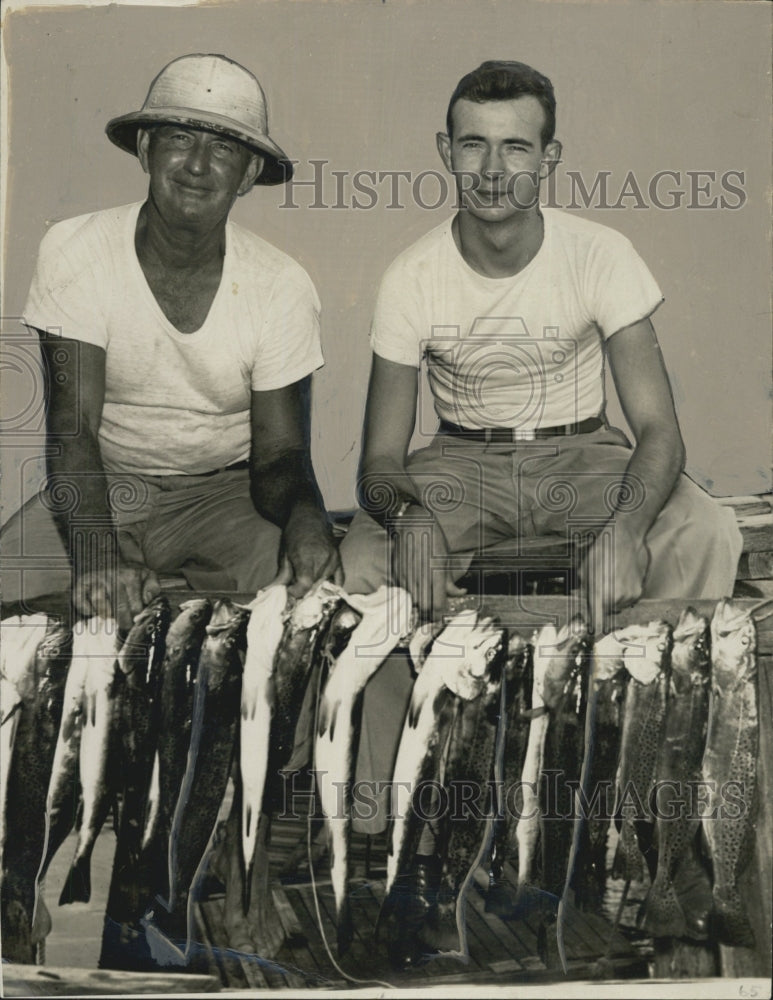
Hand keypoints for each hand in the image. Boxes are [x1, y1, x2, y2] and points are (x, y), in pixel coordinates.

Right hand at [72, 559, 159, 630]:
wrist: (108, 554)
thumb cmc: (128, 571)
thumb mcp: (147, 574)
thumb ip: (153, 588)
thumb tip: (148, 600)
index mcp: (131, 576)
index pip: (135, 607)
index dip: (137, 619)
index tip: (136, 623)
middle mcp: (112, 578)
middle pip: (119, 610)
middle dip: (124, 623)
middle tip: (125, 626)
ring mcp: (95, 581)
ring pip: (101, 608)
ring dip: (107, 617)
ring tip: (112, 618)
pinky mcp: (81, 585)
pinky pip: (83, 605)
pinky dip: (88, 611)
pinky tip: (96, 611)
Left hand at [276, 506, 342, 597]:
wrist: (309, 516)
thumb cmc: (294, 533)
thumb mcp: (284, 554)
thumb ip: (281, 576)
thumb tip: (271, 592)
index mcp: (306, 557)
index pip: (305, 584)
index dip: (296, 592)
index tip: (289, 591)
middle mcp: (322, 559)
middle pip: (314, 587)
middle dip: (303, 591)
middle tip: (294, 587)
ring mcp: (333, 560)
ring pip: (325, 584)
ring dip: (315, 587)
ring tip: (305, 581)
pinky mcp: (339, 560)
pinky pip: (340, 579)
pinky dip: (331, 585)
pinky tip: (321, 586)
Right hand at [390, 505, 465, 622]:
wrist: (413, 522)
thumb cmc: (434, 538)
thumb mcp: (446, 559)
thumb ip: (451, 580)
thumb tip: (461, 592)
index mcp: (436, 574)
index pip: (437, 605)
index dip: (439, 614)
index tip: (441, 615)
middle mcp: (421, 577)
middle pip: (423, 608)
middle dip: (429, 613)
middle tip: (432, 612)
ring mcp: (407, 575)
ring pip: (412, 601)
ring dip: (418, 604)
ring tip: (423, 601)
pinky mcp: (397, 572)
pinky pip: (402, 591)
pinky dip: (408, 594)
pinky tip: (413, 589)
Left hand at [578, 519, 649, 632]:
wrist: (626, 538)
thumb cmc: (602, 551)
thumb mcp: (585, 570)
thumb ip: (583, 590)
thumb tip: (581, 600)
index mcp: (600, 594)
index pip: (596, 621)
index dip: (591, 623)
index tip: (588, 622)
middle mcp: (616, 598)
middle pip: (606, 613)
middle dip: (601, 606)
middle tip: (598, 591)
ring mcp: (630, 596)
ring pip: (618, 607)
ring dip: (612, 600)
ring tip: (610, 581)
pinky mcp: (639, 591)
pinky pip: (628, 600)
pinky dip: (623, 594)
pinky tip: (619, 579)